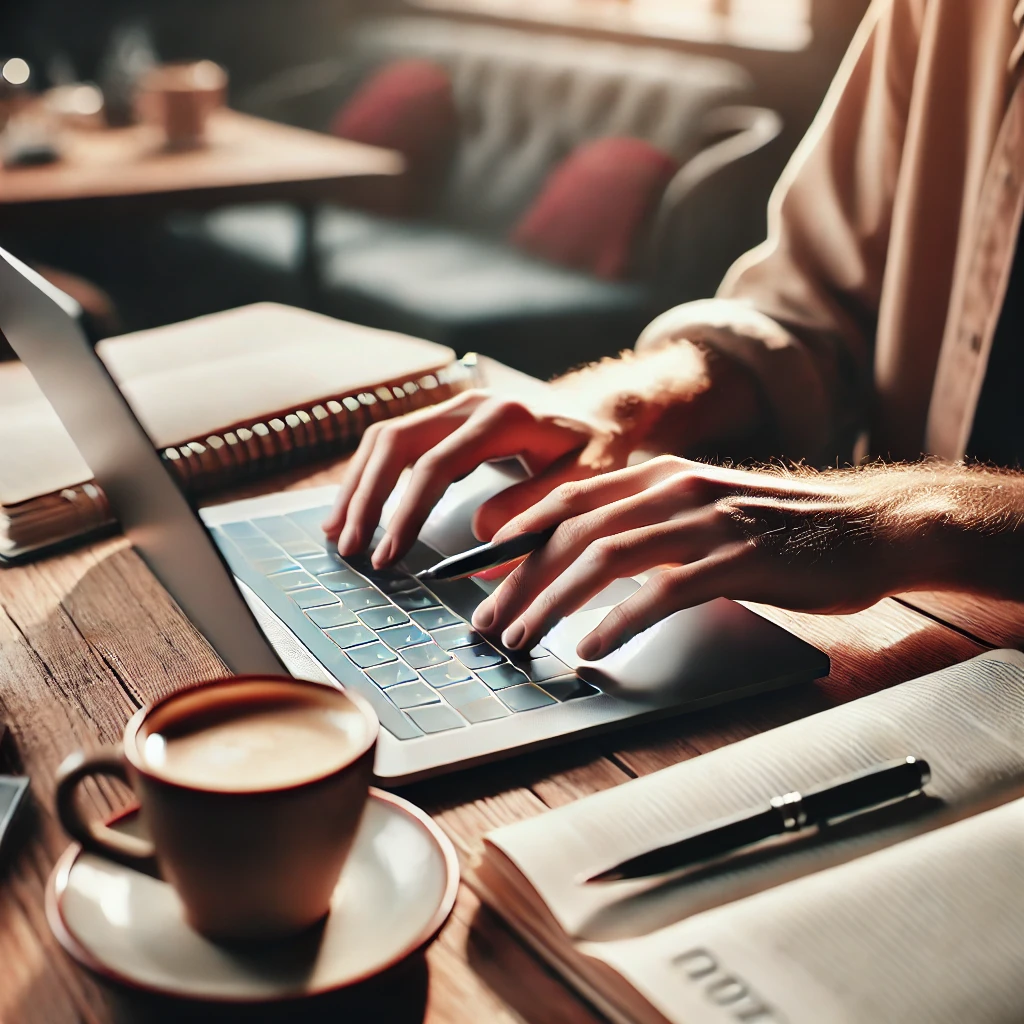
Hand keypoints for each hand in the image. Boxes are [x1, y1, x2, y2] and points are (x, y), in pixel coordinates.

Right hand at [322, 388, 632, 564]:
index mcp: (502, 418)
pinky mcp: (445, 418)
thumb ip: (538, 505)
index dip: (406, 512)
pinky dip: (369, 474)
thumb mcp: (586, 479)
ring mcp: (454, 407)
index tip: (388, 556)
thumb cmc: (597, 450)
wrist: (601, 412)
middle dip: (367, 498)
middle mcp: (470, 404)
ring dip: (358, 485)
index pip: (436, 465)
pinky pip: (394, 440)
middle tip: (350, 549)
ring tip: (337, 534)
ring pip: (386, 437)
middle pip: (396, 443)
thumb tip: (482, 535)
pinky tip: (355, 507)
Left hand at [471, 457, 960, 659]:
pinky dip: (619, 621)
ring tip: (521, 639)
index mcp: (659, 475)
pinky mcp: (738, 561)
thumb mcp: (703, 511)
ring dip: (552, 602)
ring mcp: (705, 522)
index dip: (513, 535)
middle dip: (518, 578)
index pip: (565, 500)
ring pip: (604, 556)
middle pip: (572, 530)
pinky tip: (592, 649)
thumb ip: (646, 526)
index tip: (474, 573)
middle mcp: (673, 489)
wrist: (871, 524)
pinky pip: (663, 590)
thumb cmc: (780, 527)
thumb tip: (584, 560)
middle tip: (486, 622)